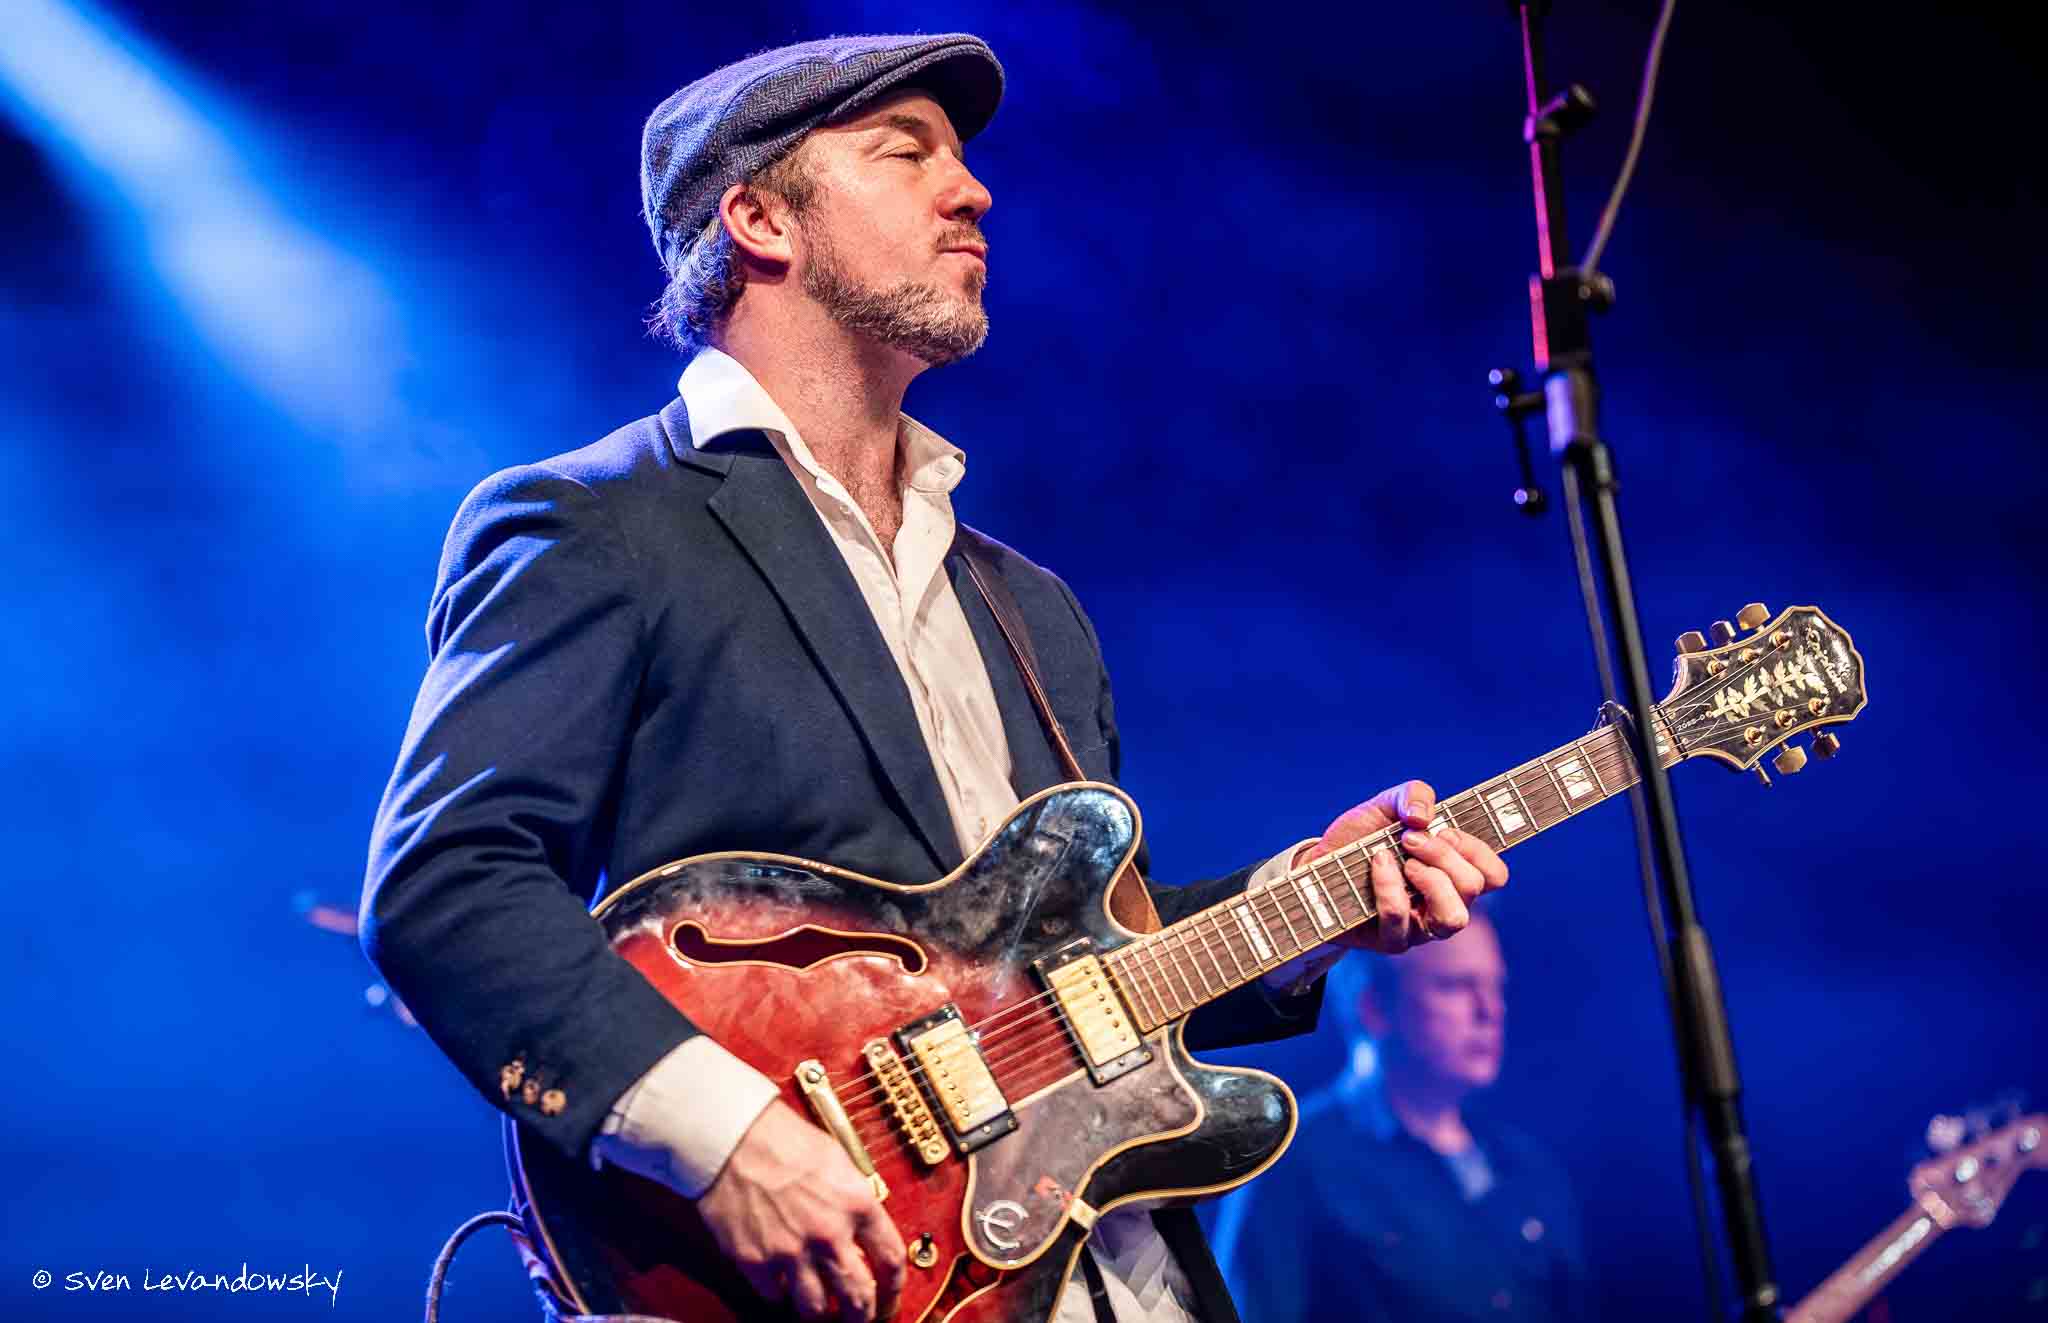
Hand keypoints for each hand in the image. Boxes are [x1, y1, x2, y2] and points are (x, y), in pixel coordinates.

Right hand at [697, 1100, 905, 1320]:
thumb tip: (864, 1228)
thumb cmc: (782, 1139)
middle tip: (860, 1317)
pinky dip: (779, 1296)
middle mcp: (828, 1234)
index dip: (895, 1288)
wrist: (733, 1137)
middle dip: (863, 1316)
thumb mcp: (838, 1161)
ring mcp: (791, 1252)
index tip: (890, 1296)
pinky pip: (774, 1297)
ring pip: (816, 1310)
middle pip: (859, 1299)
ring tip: (820, 1309)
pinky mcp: (755, 1261)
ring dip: (820, 1314)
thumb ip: (855, 1200)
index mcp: (856, 1205)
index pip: (892, 1261)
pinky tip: (781, 1286)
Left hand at [1300, 779, 1506, 953]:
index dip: (1477, 850)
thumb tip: (1425, 817)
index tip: (1444, 830)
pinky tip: (1376, 864)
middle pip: (1473, 887)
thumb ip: (1413, 794)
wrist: (1316, 863)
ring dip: (1431, 881)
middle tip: (1410, 839)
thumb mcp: (1386, 804)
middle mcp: (1444, 903)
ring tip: (1404, 861)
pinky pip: (1401, 920)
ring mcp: (1420, 927)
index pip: (1494, 874)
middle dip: (1443, 855)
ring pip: (1453, 918)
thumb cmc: (1360, 838)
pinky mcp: (1391, 940)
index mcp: (1453, 873)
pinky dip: (1389, 887)